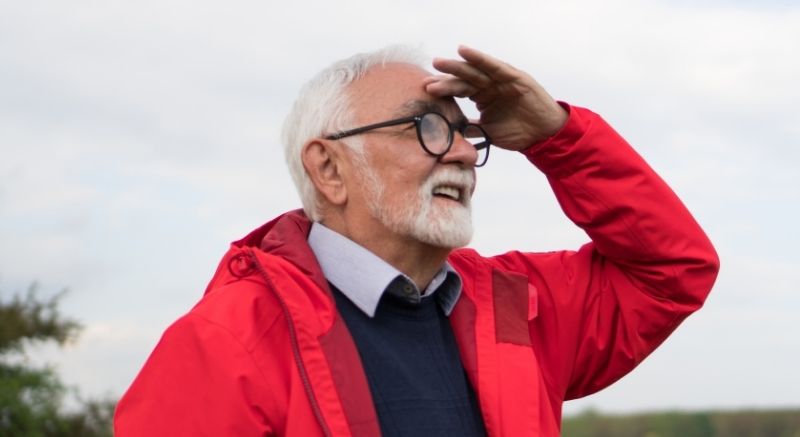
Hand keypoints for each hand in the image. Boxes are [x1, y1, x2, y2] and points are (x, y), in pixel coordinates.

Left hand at [425, 46, 567, 150]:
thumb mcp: (488, 132)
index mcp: (482, 96)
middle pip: (463, 79)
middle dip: (445, 77)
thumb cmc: (518, 132)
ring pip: (475, 70)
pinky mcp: (514, 76)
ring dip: (457, 65)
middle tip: (426, 78)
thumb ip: (471, 129)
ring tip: (439, 62)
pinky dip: (480, 58)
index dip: (443, 89)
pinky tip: (464, 51)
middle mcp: (489, 85)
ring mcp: (501, 79)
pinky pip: (494, 66)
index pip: (459, 90)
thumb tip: (450, 134)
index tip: (426, 89)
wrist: (543, 135)